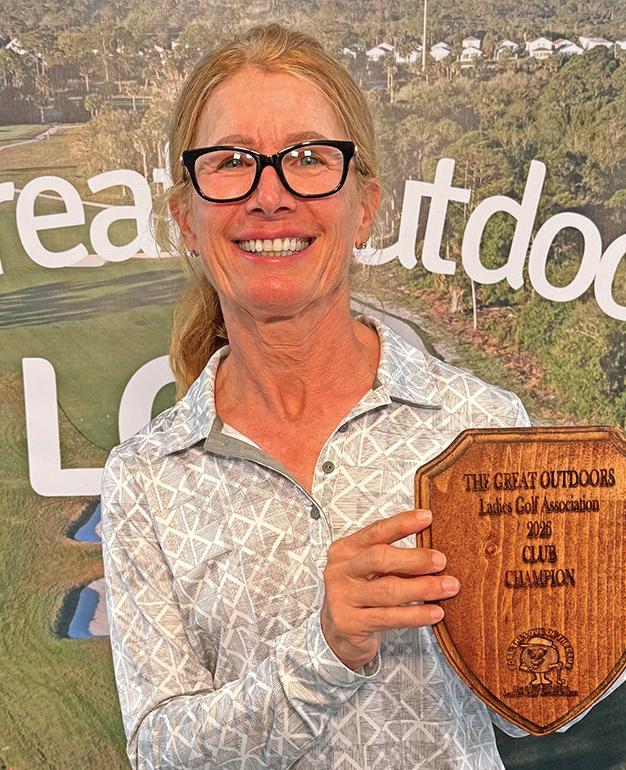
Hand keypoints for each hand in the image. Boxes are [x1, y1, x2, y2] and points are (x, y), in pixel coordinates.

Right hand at [320, 508, 459, 670]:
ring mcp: (342, 597)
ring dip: (422, 587)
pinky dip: (416, 614)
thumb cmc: (360, 595)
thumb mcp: (370, 571)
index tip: (426, 517)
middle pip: (380, 558)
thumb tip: (434, 553)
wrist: (338, 633)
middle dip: (415, 558)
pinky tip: (435, 612)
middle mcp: (339, 571)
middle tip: (441, 561)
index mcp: (345, 550)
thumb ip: (393, 560)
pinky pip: (389, 617)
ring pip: (388, 589)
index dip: (402, 524)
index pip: (375, 531)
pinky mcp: (350, 624)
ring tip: (448, 587)